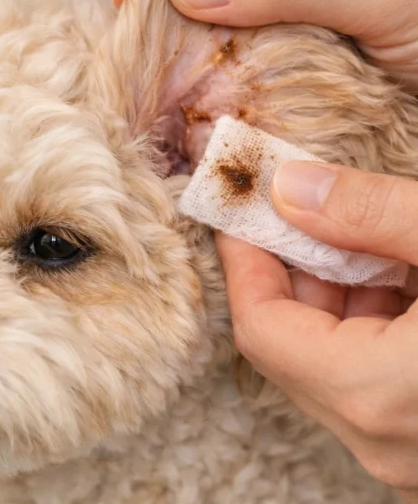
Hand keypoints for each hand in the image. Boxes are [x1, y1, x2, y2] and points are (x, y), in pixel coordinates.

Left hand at [220, 160, 417, 498]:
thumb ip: (372, 213)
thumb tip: (288, 187)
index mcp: (375, 395)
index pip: (260, 325)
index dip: (244, 259)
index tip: (241, 205)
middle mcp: (381, 441)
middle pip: (293, 344)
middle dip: (293, 267)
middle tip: (300, 205)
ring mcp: (408, 453)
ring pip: (336, 364)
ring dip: (340, 295)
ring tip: (365, 234)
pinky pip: (376, 382)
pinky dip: (376, 325)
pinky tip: (402, 277)